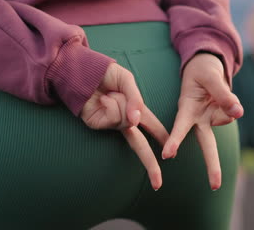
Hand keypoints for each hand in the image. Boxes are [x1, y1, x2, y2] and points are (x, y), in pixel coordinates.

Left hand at [81, 63, 168, 189]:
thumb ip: (135, 99)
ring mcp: (111, 124)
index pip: (152, 126)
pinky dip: (111, 105)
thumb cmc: (105, 74)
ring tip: (110, 94)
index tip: (171, 152)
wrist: (82, 70)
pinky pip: (114, 118)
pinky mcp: (98, 125)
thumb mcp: (127, 80)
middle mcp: (124, 120)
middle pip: (141, 145)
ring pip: (127, 122)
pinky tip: (103, 99)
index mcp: (135, 110)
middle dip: (150, 164)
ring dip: (121, 104)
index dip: (162, 137)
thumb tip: (136, 120)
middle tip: (158, 183)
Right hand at [161, 53, 243, 189]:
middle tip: (215, 186)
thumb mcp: (211, 76)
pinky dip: (232, 102)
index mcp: (186, 109)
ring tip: (219, 88)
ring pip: (225, 120)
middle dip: (212, 165)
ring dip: (228, 106)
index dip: (174, 140)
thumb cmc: (201, 71)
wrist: (206, 65)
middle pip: (206, 144)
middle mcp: (197, 119)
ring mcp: (210, 119)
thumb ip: (224, 95)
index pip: (180, 126)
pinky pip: (232, 111)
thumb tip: (239, 115)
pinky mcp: (220, 116)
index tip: (167, 155)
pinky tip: (224, 96)